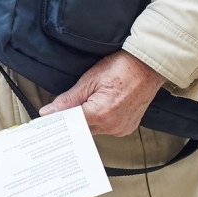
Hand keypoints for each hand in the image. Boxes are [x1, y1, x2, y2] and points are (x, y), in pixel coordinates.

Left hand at [39, 50, 164, 136]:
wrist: (149, 66)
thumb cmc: (122, 67)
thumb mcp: (90, 79)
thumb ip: (68, 100)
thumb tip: (48, 112)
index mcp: (100, 114)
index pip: (70, 124)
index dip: (59, 120)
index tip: (49, 118)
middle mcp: (112, 126)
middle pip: (82, 129)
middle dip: (74, 118)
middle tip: (69, 105)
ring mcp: (121, 129)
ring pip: (94, 129)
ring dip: (88, 119)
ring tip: (91, 100)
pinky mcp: (128, 128)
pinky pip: (107, 128)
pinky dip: (101, 120)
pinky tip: (102, 106)